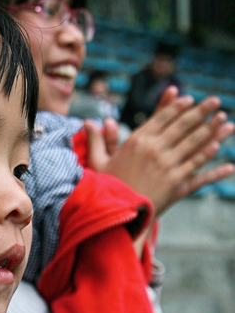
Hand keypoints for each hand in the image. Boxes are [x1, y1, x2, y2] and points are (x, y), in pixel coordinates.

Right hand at [84, 90, 234, 216]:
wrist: (115, 214)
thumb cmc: (106, 187)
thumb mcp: (98, 162)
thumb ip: (98, 139)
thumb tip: (91, 121)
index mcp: (136, 140)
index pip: (161, 117)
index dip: (177, 106)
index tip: (188, 98)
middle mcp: (154, 148)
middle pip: (182, 125)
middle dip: (200, 111)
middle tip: (215, 101)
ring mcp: (166, 164)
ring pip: (194, 141)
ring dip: (211, 129)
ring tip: (224, 120)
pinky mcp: (176, 180)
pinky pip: (196, 164)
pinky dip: (208, 155)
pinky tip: (218, 147)